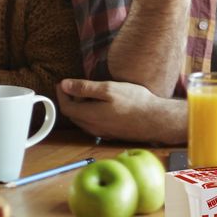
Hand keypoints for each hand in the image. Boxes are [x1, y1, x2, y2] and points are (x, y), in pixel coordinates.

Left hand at [58, 78, 185, 143]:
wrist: (156, 120)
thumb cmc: (134, 102)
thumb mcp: (108, 89)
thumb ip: (84, 88)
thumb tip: (64, 85)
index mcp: (89, 116)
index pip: (66, 107)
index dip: (60, 95)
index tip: (61, 83)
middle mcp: (93, 127)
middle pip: (73, 115)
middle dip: (69, 100)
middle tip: (71, 86)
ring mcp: (103, 132)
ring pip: (83, 121)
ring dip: (80, 108)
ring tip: (85, 93)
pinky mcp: (111, 134)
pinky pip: (93, 124)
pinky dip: (90, 114)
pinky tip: (100, 104)